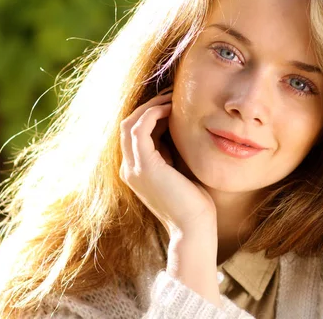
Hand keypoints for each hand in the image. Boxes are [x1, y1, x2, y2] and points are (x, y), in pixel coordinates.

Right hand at [119, 88, 216, 235]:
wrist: (194, 228)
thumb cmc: (194, 202)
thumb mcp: (179, 169)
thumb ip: (171, 150)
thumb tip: (177, 125)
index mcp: (136, 170)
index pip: (135, 133)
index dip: (150, 114)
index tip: (171, 102)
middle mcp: (128, 169)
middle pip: (127, 125)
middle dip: (148, 106)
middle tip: (171, 94)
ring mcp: (133, 169)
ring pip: (129, 124)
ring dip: (150, 107)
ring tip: (172, 98)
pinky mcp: (143, 167)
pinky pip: (139, 129)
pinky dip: (152, 114)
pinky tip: (170, 110)